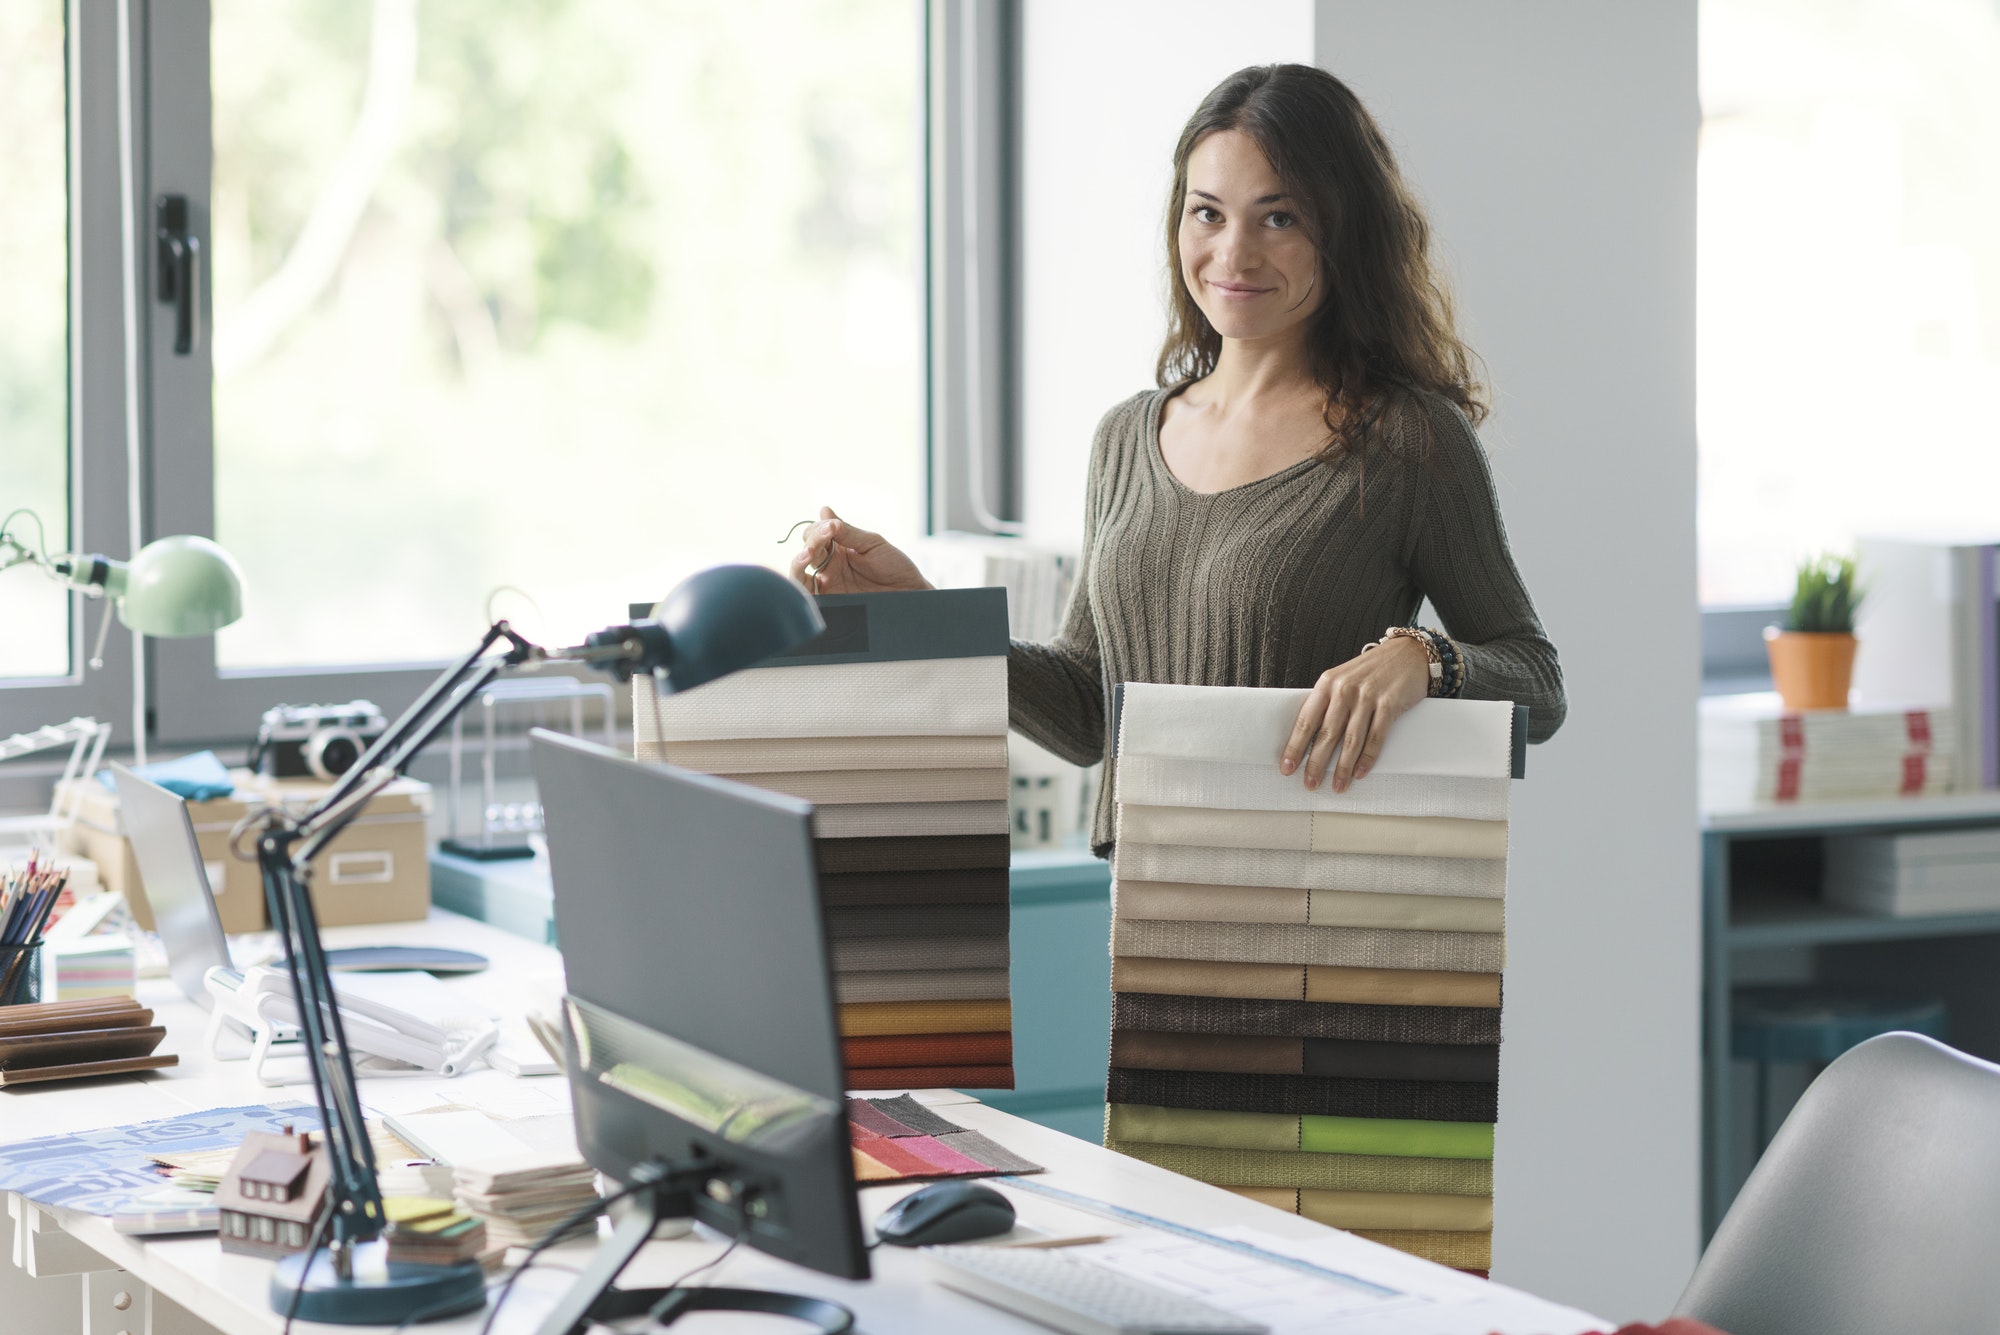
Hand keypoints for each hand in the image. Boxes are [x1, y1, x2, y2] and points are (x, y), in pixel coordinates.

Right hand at [788, 506, 932, 594]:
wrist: (910, 592)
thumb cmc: (895, 566)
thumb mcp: (872, 544)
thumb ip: (848, 531)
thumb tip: (824, 510)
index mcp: (838, 548)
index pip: (815, 535)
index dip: (819, 529)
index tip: (832, 527)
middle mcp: (830, 566)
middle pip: (806, 551)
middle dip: (811, 541)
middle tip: (824, 537)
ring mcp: (829, 584)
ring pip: (799, 574)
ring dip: (798, 563)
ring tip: (806, 555)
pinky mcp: (832, 602)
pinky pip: (810, 597)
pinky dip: (801, 588)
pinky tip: (806, 576)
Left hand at [1280, 635, 1430, 791]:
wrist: (1407, 653)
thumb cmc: (1371, 670)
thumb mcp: (1342, 678)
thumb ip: (1327, 703)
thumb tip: (1309, 738)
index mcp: (1327, 683)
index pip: (1306, 721)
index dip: (1295, 747)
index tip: (1287, 767)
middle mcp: (1345, 690)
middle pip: (1326, 734)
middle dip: (1316, 763)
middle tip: (1310, 784)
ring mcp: (1368, 697)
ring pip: (1351, 740)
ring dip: (1342, 767)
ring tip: (1337, 785)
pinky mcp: (1389, 704)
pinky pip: (1376, 737)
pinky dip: (1367, 758)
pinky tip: (1360, 772)